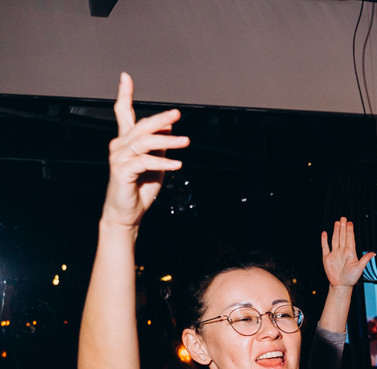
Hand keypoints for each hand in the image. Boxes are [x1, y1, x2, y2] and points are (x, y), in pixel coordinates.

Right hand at [103, 73, 188, 228]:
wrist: (128, 211)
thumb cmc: (141, 186)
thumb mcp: (156, 163)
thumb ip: (160, 146)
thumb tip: (170, 127)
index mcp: (126, 141)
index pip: (123, 113)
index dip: (124, 94)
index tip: (125, 76)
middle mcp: (119, 145)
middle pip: (140, 126)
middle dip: (159, 118)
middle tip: (177, 113)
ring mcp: (118, 158)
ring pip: (144, 142)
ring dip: (167, 141)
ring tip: (186, 142)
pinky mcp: (121, 171)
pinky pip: (144, 161)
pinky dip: (162, 162)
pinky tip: (176, 165)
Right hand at [321, 217, 373, 287]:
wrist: (341, 285)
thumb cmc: (351, 278)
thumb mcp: (359, 268)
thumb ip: (365, 259)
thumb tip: (374, 253)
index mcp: (350, 253)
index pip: (350, 239)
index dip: (350, 231)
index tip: (350, 223)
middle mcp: (342, 251)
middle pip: (342, 237)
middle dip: (343, 227)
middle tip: (343, 218)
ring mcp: (334, 254)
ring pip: (335, 239)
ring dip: (336, 231)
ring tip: (337, 222)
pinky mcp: (327, 258)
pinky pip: (325, 247)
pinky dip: (324, 240)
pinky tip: (325, 233)